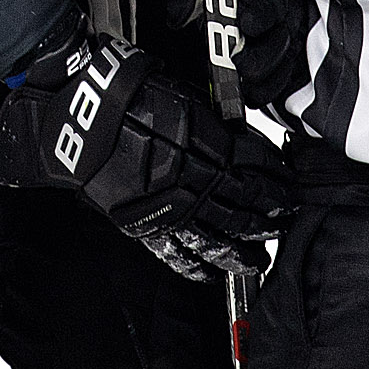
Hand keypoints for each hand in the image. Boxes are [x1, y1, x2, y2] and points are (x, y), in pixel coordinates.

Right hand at [0, 24, 293, 282]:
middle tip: (285, 220)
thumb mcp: (182, 96)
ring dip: (244, 247)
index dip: (275, 178)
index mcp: (204, 141)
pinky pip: (179, 252)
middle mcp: (191, 177)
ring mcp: (168, 205)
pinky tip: (215, 272)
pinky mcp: (145, 223)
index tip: (289, 184)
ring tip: (260, 257)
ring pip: (217, 236)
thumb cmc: (129, 95)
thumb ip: (214, 122)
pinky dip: (199, 266)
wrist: (79, 118)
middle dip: (268, 215)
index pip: (253, 165)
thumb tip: (240, 140)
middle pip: (243, 204)